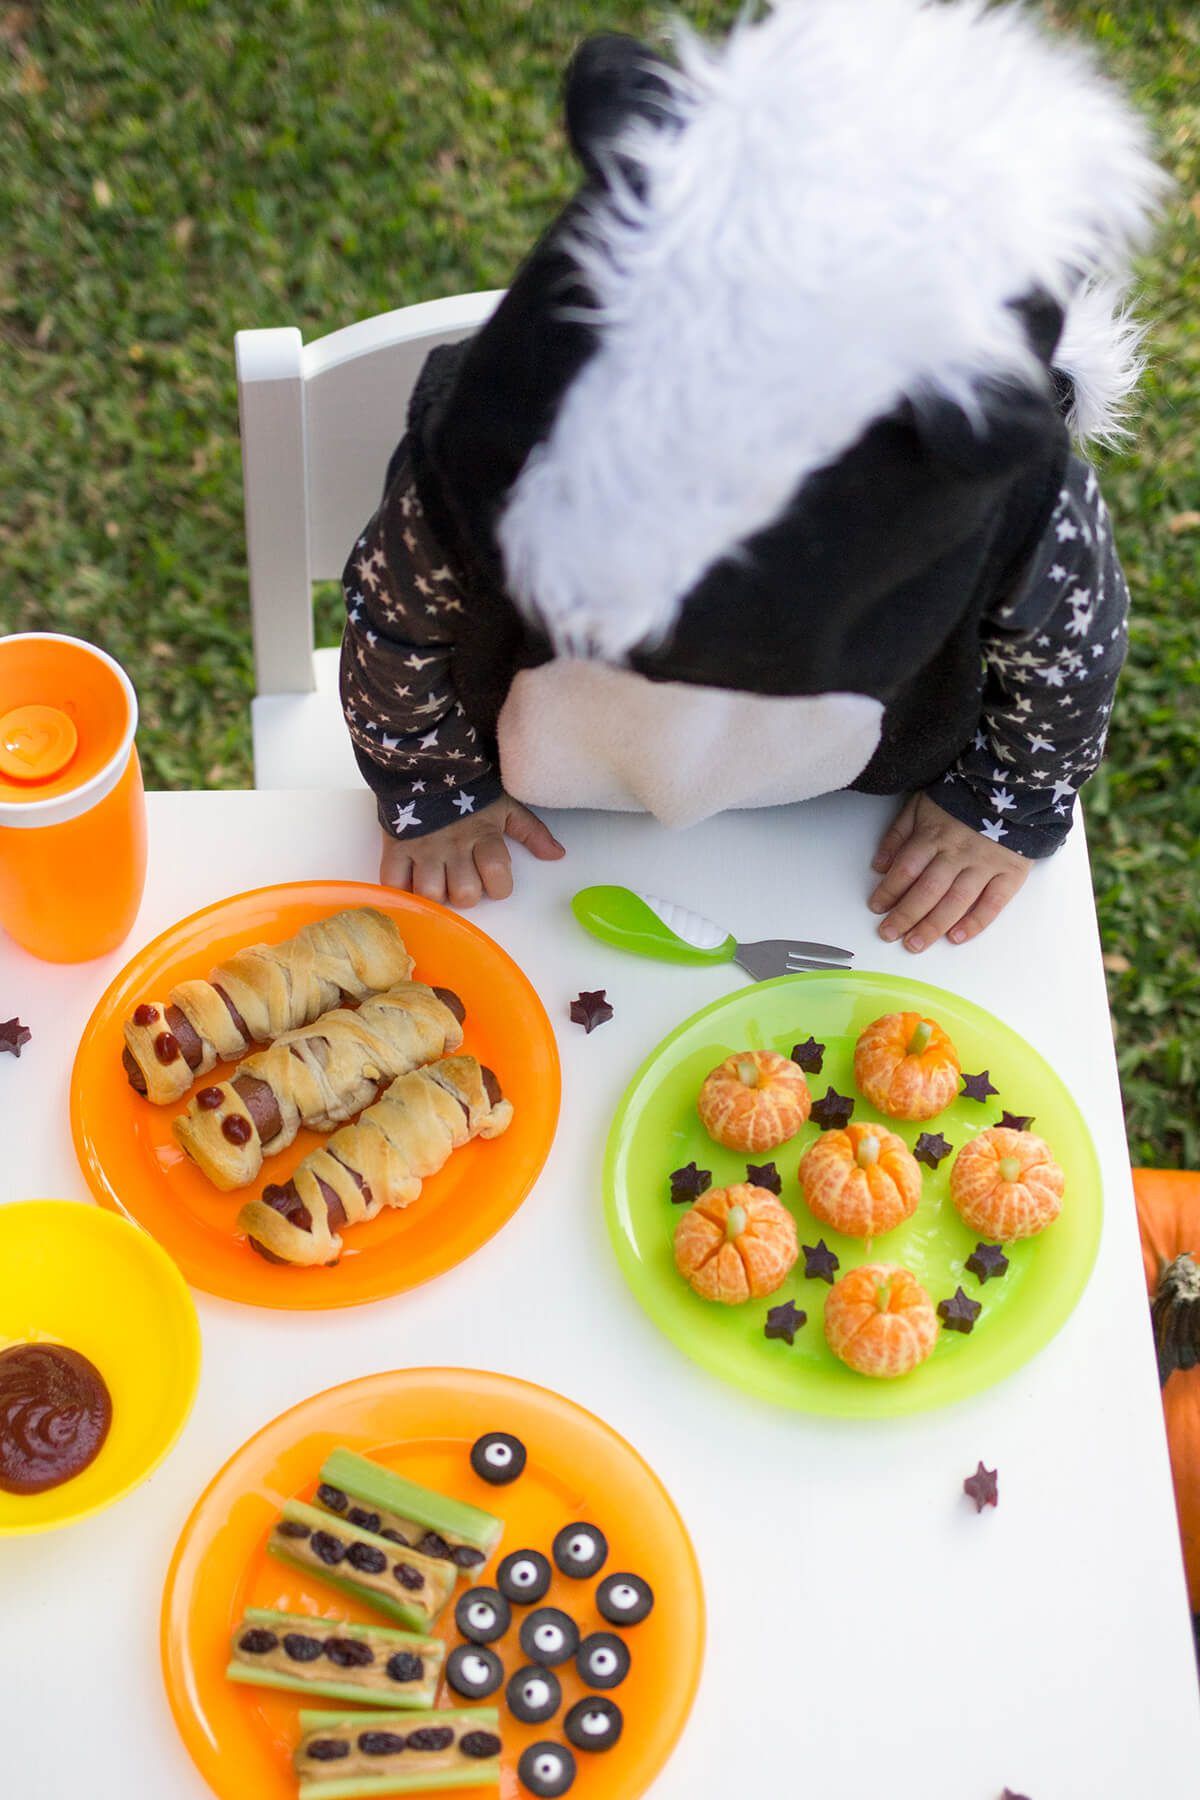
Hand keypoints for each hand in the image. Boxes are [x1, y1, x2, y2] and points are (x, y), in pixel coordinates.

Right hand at [379, 794, 564, 906]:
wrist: (424, 762)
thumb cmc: (470, 788)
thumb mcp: (507, 806)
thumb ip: (532, 832)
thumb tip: (557, 855)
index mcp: (484, 836)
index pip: (499, 877)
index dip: (499, 886)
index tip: (493, 878)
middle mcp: (454, 847)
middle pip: (465, 894)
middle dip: (466, 894)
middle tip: (461, 880)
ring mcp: (422, 848)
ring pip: (430, 894)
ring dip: (435, 895)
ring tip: (436, 882)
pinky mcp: (395, 847)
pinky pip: (393, 883)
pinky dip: (400, 890)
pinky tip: (408, 882)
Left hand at [868, 793, 1028, 950]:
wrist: (1012, 787)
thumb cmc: (961, 797)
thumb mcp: (921, 804)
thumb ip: (898, 834)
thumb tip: (879, 866)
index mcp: (933, 834)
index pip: (906, 868)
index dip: (889, 890)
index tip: (876, 907)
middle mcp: (957, 852)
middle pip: (928, 889)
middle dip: (905, 915)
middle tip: (889, 934)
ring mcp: (985, 864)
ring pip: (956, 901)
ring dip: (933, 926)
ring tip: (915, 944)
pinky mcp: (1010, 872)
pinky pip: (993, 903)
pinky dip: (975, 922)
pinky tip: (956, 937)